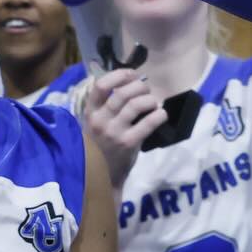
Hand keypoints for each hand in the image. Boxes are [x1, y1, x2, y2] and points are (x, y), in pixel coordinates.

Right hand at [84, 66, 166, 189]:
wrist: (100, 177)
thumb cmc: (99, 146)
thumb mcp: (95, 124)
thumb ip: (106, 106)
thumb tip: (129, 82)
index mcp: (90, 112)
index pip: (100, 85)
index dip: (119, 75)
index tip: (132, 74)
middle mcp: (100, 120)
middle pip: (122, 93)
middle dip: (139, 86)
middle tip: (147, 90)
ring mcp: (114, 132)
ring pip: (135, 104)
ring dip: (149, 99)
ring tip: (153, 103)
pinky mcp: (128, 143)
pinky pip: (148, 122)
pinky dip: (159, 114)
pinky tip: (162, 114)